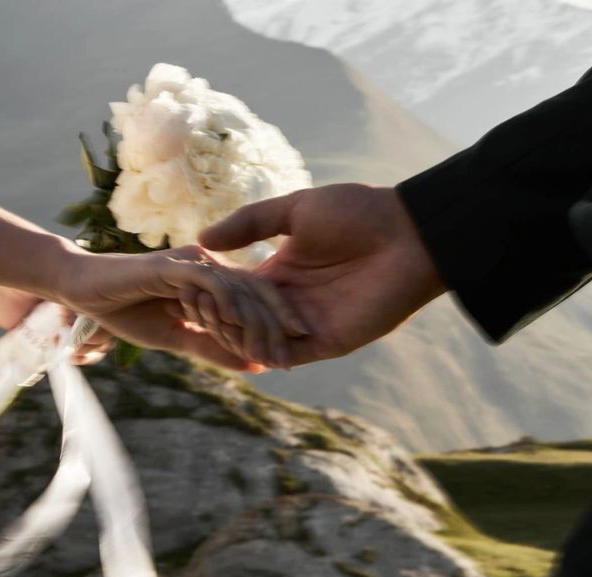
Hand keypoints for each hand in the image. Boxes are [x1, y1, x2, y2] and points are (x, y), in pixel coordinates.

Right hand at [57, 245, 301, 369]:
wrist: (82, 288)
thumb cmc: (127, 311)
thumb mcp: (179, 337)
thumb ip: (214, 348)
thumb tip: (254, 368)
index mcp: (215, 280)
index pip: (255, 301)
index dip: (273, 328)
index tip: (287, 359)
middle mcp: (211, 265)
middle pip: (255, 294)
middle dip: (273, 329)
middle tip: (286, 361)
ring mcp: (195, 262)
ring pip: (239, 290)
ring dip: (257, 323)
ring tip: (270, 353)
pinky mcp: (176, 264)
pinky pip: (211, 284)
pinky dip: (228, 307)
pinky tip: (241, 330)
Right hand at [199, 184, 445, 365]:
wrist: (407, 232)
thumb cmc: (357, 213)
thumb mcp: (295, 209)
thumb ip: (250, 223)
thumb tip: (200, 239)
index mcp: (282, 270)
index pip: (238, 289)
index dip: (213, 290)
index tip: (184, 287)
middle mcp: (291, 300)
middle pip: (245, 317)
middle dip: (219, 316)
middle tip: (191, 311)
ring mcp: (309, 323)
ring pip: (263, 339)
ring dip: (237, 336)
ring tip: (211, 326)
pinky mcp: (330, 340)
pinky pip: (291, 353)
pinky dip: (267, 353)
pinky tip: (244, 345)